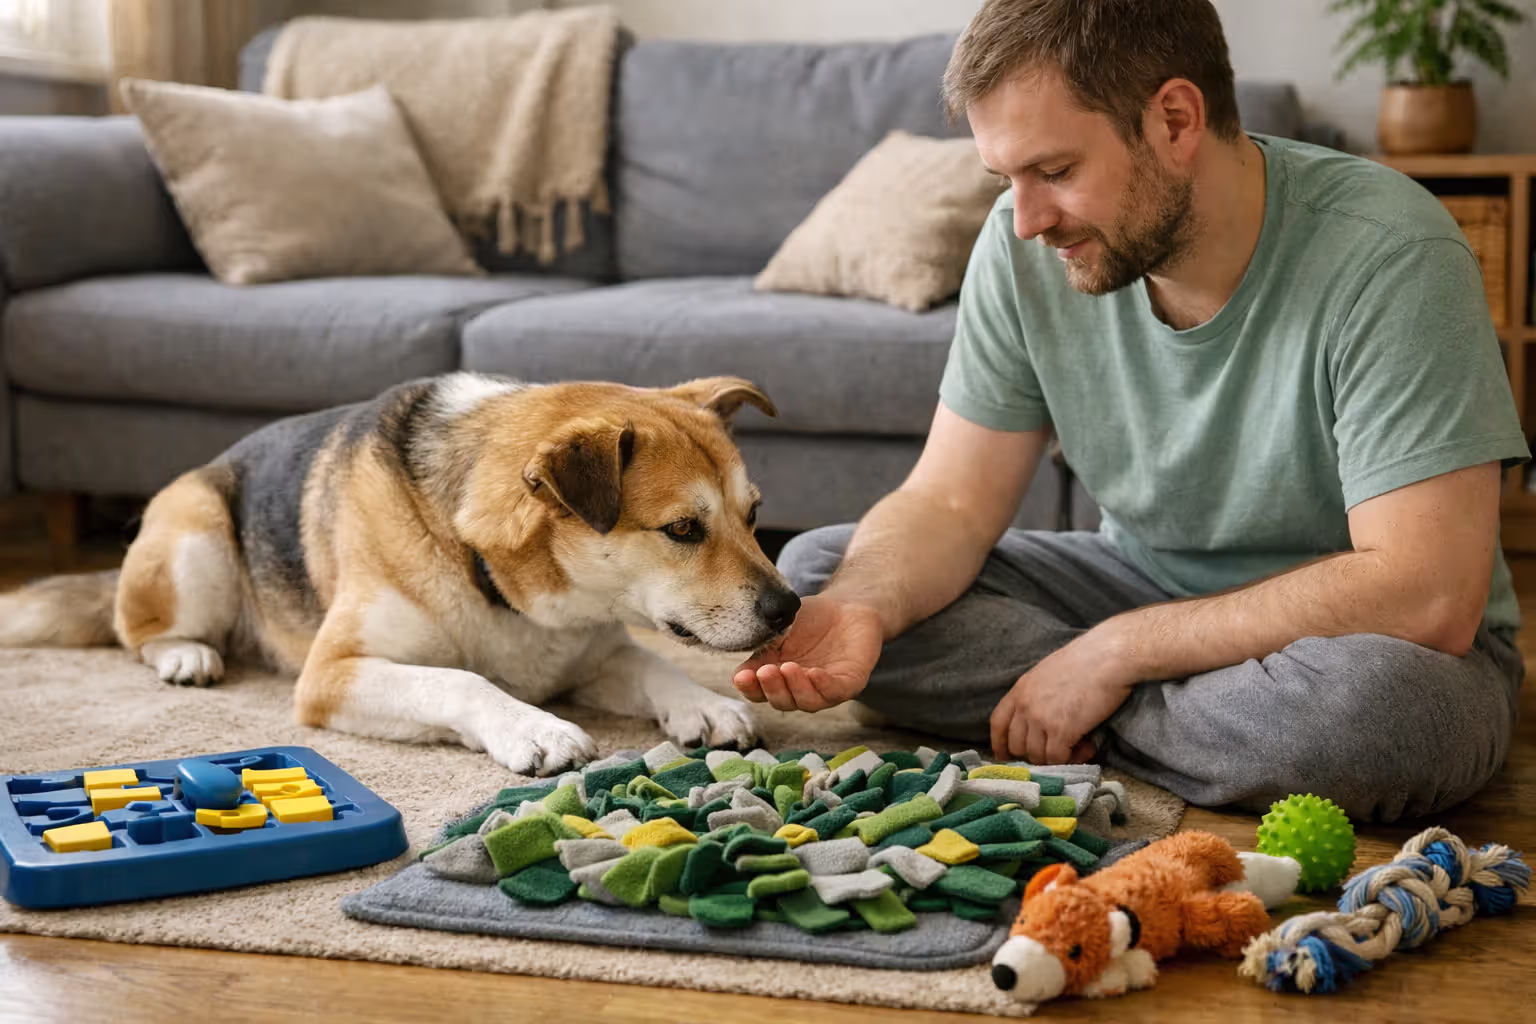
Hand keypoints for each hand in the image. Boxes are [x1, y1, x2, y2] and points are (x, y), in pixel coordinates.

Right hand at [732, 595, 883, 711]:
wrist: (847, 606)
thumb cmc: (811, 619)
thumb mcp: (780, 630)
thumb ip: (763, 647)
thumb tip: (740, 669)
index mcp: (778, 677)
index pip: (759, 692)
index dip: (749, 688)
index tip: (741, 677)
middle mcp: (799, 688)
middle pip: (781, 701)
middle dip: (771, 689)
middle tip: (765, 672)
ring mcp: (824, 688)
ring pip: (807, 701)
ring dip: (795, 688)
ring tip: (787, 668)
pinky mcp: (848, 683)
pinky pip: (834, 691)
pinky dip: (823, 685)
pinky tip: (814, 672)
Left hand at [989, 627, 1138, 763]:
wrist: (1108, 656)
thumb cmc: (1086, 660)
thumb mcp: (1047, 673)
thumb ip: (1036, 695)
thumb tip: (1039, 719)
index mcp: (1020, 689)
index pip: (998, 723)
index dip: (1000, 743)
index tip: (1005, 756)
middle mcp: (1025, 705)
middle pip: (1017, 745)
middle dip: (1034, 754)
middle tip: (1057, 751)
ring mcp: (1041, 719)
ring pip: (1037, 756)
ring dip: (1056, 758)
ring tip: (1077, 748)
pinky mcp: (1061, 730)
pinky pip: (1058, 758)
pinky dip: (1072, 759)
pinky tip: (1086, 748)